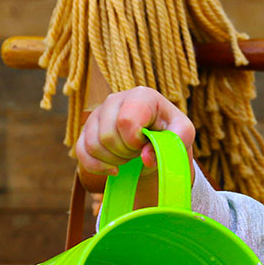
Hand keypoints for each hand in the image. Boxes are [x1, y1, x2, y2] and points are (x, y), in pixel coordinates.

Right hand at [75, 87, 195, 191]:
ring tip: (130, 157)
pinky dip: (97, 166)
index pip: (125, 121)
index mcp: (142, 96)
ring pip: (93, 145)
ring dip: (114, 160)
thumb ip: (171, 143)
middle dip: (126, 153)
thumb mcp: (182, 135)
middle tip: (139, 152)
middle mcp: (116, 99)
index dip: (135, 141)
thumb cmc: (171, 133)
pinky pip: (81, 152)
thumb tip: (146, 158)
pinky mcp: (86, 129)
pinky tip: (114, 169)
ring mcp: (98, 113)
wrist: (158, 139)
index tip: (146, 144)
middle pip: (107, 135)